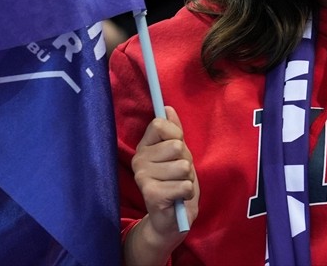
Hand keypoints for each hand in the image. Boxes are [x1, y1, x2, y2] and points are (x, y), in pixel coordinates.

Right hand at [126, 106, 198, 264]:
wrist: (171, 219)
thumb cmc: (175, 182)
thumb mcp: (179, 154)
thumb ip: (174, 131)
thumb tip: (167, 108)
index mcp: (144, 146)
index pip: (160, 124)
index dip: (176, 135)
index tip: (176, 149)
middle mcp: (139, 159)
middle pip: (176, 145)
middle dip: (186, 161)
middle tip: (178, 174)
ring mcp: (143, 177)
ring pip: (183, 167)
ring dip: (187, 179)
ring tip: (177, 186)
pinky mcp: (151, 194)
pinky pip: (184, 185)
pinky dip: (187, 192)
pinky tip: (177, 198)